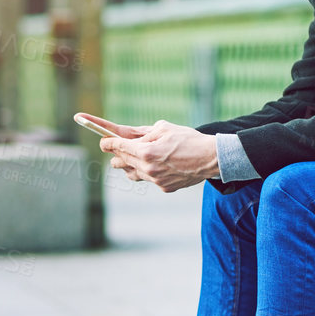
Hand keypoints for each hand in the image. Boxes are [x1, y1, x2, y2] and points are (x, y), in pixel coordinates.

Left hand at [103, 120, 219, 192]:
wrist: (211, 158)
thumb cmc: (188, 139)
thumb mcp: (163, 128)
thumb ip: (143, 133)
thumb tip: (129, 137)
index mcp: (146, 151)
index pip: (117, 147)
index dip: (107, 143)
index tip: (103, 141)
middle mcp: (148, 168)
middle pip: (119, 162)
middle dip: (117, 153)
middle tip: (120, 147)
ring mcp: (155, 180)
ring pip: (131, 173)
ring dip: (131, 164)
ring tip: (139, 156)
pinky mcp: (164, 187)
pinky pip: (148, 179)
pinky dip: (149, 171)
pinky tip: (158, 164)